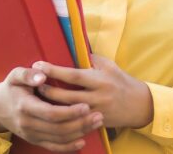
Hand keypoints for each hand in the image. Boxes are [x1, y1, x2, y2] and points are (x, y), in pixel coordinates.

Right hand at [0, 65, 104, 151]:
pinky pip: (53, 147)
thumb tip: (42, 75)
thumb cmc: (11, 88)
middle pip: (58, 128)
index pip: (51, 113)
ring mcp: (31, 134)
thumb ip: (28, 74)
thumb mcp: (15, 76)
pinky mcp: (34, 140)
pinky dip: (68, 147)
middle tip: (98, 115)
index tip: (86, 106)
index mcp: (25, 106)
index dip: (70, 112)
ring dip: (79, 133)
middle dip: (80, 123)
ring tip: (96, 123)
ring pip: (59, 138)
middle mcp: (27, 124)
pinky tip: (82, 141)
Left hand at [34, 54, 153, 129]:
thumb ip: (90, 59)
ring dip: (51, 105)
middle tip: (33, 83)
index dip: (54, 70)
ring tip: (37, 97)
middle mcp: (98, 96)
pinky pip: (75, 121)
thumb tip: (71, 50)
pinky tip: (50, 112)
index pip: (73, 75)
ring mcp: (96, 112)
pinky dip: (62, 116)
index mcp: (100, 80)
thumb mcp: (109, 66)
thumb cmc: (121, 81)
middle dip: (48, 90)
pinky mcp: (96, 123)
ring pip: (68, 111)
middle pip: (67, 96)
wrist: (139, 105)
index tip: (38, 65)